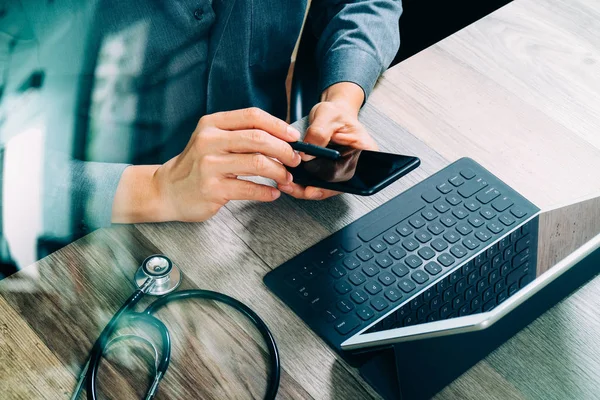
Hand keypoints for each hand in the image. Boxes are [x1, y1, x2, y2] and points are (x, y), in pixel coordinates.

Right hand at [112, 108, 300, 222]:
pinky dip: (267, 192)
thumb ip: (239, 134)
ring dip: (279, 172)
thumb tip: (281, 136)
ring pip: (258, 163)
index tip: (294, 137)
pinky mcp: (212, 189)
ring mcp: (209, 165)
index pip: (252, 116)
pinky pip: (250, 189)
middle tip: (295, 160)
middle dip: (284, 150)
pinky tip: (273, 193)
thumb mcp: (212, 139)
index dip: (278, 125)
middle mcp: (209, 141)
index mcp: (212, 124)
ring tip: (286, 177)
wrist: (167, 190)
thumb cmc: (197, 164)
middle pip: (258, 139)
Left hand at [279, 82, 377, 199]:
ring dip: (305, 188)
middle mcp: (357, 164)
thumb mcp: (327, 116)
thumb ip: (318, 133)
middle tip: (291, 186)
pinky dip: (304, 182)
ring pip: (325, 187)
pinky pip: (319, 182)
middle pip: (336, 185)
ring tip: (287, 185)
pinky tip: (291, 181)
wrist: (332, 114)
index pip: (347, 173)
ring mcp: (343, 169)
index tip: (310, 189)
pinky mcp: (331, 171)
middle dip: (312, 188)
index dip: (328, 184)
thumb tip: (307, 154)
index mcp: (365, 150)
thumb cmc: (336, 112)